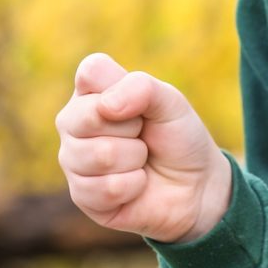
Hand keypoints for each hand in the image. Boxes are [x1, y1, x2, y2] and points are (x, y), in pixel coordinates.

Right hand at [56, 52, 231, 243]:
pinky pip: (107, 188)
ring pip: (101, 155)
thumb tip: (106, 106)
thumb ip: (141, 88)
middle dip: (132, 129)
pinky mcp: (81, 196)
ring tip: (140, 160)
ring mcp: (73, 160)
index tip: (142, 105)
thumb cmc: (177, 136)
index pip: (91, 72)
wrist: (194, 185)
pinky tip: (136, 185)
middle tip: (142, 135)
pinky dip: (134, 186)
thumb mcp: (170, 102)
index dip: (124, 89)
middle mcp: (73, 123)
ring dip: (135, 159)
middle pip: (90, 117)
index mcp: (91, 91)